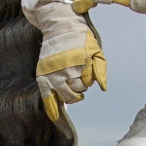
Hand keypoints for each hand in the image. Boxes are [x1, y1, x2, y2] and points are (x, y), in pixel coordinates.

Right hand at [31, 2, 106, 121]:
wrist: (59, 27)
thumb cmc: (79, 38)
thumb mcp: (95, 50)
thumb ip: (100, 69)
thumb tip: (102, 88)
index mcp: (81, 62)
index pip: (88, 82)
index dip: (88, 78)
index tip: (85, 70)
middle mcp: (67, 70)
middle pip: (77, 90)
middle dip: (80, 87)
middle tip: (77, 78)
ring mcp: (54, 74)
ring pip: (66, 95)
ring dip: (70, 95)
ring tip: (71, 87)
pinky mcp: (43, 77)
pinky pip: (48, 98)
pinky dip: (52, 108)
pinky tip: (55, 117)